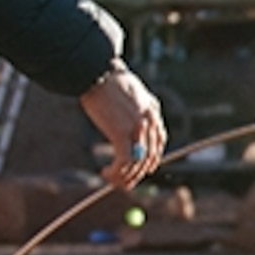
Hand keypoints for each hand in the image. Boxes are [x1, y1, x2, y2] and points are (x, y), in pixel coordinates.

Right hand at [80, 63, 164, 187]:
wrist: (95, 71)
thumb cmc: (105, 80)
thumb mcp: (128, 92)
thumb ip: (134, 108)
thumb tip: (127, 124)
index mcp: (152, 109)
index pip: (159, 141)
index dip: (151, 158)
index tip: (141, 169)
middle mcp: (149, 120)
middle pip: (150, 156)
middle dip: (137, 173)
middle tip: (125, 183)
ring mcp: (137, 127)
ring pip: (137, 163)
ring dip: (124, 177)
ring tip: (111, 180)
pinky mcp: (122, 133)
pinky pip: (124, 162)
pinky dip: (116, 172)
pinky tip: (105, 173)